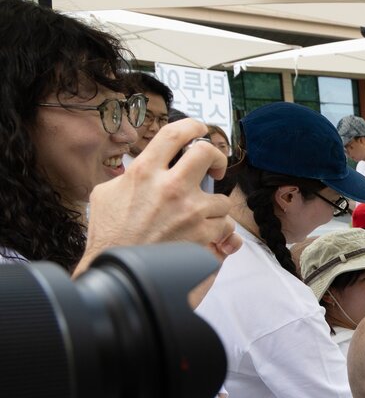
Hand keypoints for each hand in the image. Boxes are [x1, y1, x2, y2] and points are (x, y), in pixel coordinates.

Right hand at [81, 119, 239, 271]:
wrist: (120, 270)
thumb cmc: (111, 235)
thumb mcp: (106, 194)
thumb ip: (130, 176)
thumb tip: (143, 168)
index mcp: (144, 172)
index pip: (174, 134)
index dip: (192, 126)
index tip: (200, 129)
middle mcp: (170, 187)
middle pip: (206, 153)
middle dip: (216, 156)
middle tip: (215, 166)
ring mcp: (190, 211)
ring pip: (221, 198)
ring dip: (214, 207)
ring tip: (200, 216)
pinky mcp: (203, 235)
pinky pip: (225, 226)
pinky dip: (219, 231)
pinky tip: (205, 235)